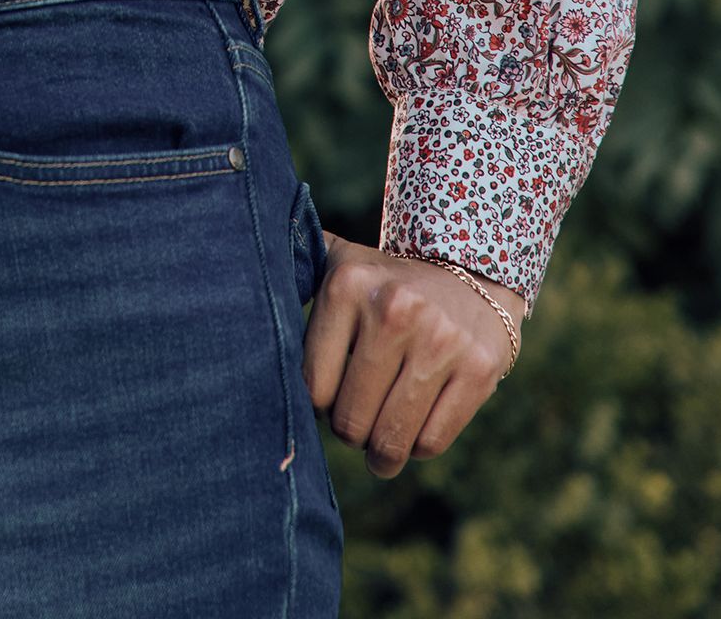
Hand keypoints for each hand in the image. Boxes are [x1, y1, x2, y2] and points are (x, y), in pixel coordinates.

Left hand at [304, 233, 525, 477]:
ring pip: (391, 437)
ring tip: (378, 452)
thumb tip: (242, 310)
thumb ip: (293, 276)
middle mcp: (394, 309)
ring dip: (381, 455)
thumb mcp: (340, 265)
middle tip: (354, 427)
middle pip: (351, 418)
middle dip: (350, 433)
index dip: (318, 406)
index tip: (327, 401)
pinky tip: (412, 432)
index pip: (314, 387)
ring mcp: (440, 340)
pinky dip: (417, 448)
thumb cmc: (385, 285)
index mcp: (348, 285)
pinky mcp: (478, 369)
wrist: (470, 274)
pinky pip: (432, 441)